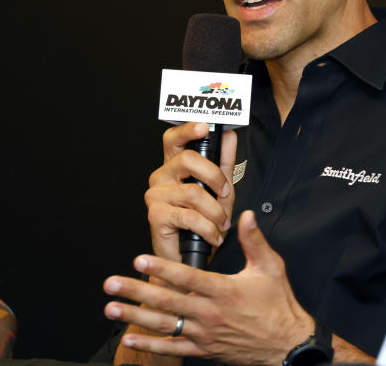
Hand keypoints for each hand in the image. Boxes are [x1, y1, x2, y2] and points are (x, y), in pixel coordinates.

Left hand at [104, 210, 313, 365]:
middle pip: (166, 301)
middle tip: (111, 284)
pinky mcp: (204, 349)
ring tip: (112, 307)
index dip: (161, 267)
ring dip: (135, 316)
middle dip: (136, 291)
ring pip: (164, 324)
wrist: (286, 345)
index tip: (139, 259)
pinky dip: (150, 344)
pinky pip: (173, 347)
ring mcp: (204, 334)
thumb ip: (254, 241)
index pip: (187, 276)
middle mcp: (210, 313)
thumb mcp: (271, 268)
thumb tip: (247, 215)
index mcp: (224, 290)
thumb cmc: (278, 305)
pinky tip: (131, 339)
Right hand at [146, 121, 236, 261]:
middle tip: (225, 194)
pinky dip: (209, 228)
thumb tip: (229, 134)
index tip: (204, 126)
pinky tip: (214, 236)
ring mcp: (156, 195)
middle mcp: (161, 176)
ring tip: (221, 224)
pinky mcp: (155, 215)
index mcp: (174, 165)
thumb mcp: (220, 190)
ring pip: (193, 192)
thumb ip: (224, 162)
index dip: (187, 129)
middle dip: (215, 177)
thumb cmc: (203, 223)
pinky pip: (189, 216)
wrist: (190, 259)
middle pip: (187, 159)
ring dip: (215, 212)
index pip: (174, 138)